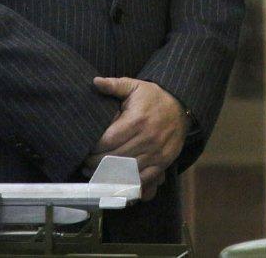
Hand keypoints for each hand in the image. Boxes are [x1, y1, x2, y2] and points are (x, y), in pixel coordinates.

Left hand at [87, 76, 188, 199]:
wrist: (181, 107)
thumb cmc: (154, 97)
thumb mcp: (135, 86)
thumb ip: (115, 85)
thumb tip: (95, 82)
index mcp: (137, 120)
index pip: (107, 141)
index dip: (93, 149)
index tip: (84, 151)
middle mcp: (147, 139)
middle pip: (114, 159)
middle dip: (96, 164)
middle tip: (85, 165)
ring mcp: (156, 153)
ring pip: (127, 172)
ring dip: (109, 176)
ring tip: (96, 174)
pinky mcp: (163, 162)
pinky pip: (143, 179)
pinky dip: (129, 183)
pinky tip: (116, 182)